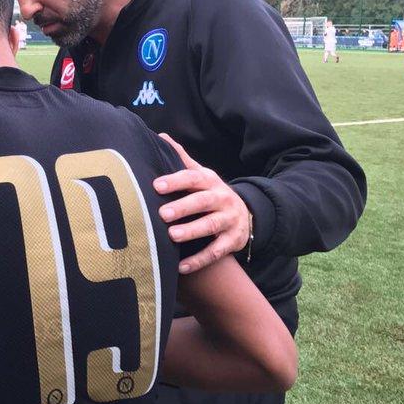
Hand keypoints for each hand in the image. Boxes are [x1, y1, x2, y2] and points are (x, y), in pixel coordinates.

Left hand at [153, 133, 250, 273]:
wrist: (247, 215)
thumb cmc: (211, 194)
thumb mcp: (201, 175)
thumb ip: (182, 159)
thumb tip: (161, 136)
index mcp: (210, 182)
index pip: (192, 178)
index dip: (176, 181)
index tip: (156, 185)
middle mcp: (221, 199)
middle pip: (202, 202)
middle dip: (183, 207)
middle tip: (162, 213)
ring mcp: (229, 220)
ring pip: (211, 226)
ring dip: (192, 231)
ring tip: (172, 236)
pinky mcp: (232, 241)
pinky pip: (216, 252)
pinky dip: (199, 260)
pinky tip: (181, 267)